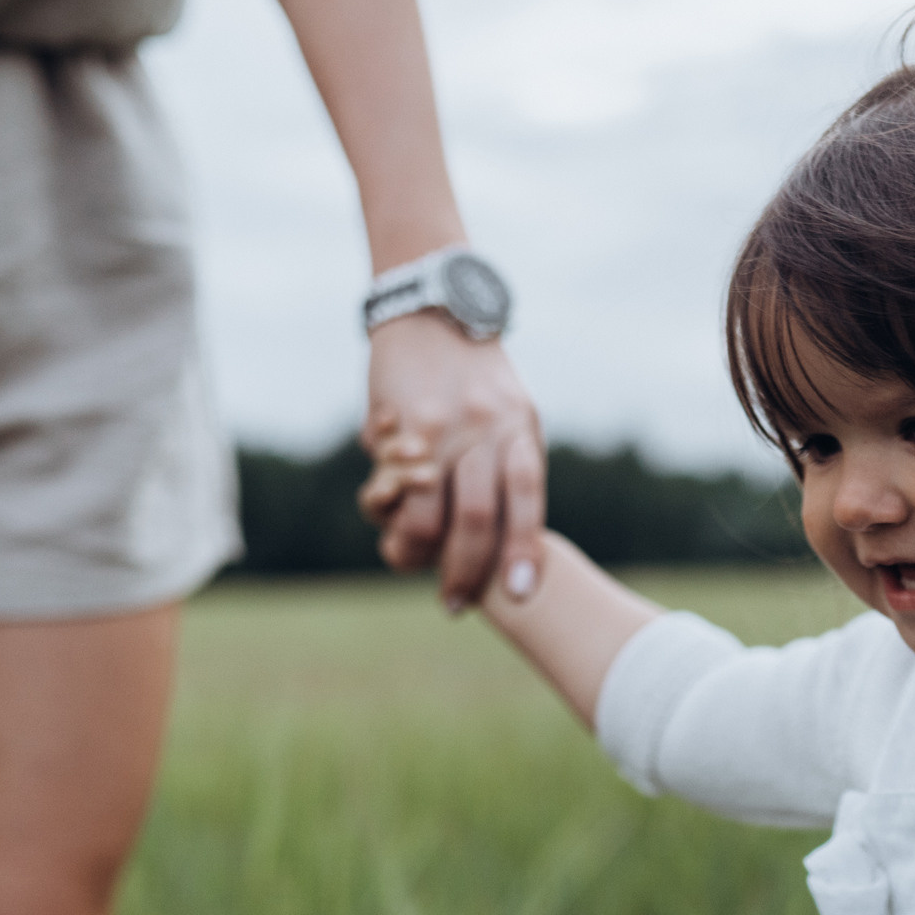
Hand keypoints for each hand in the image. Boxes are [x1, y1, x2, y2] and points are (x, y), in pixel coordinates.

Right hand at [356, 310, 543, 608]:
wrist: (430, 311)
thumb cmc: (474, 375)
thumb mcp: (511, 414)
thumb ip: (512, 467)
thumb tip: (509, 540)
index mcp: (519, 429)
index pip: (527, 498)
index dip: (524, 550)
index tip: (520, 593)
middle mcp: (484, 428)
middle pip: (477, 517)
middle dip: (466, 571)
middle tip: (456, 603)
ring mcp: (438, 427)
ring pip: (425, 515)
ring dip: (417, 553)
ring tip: (412, 561)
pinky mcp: (397, 426)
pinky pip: (389, 487)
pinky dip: (387, 512)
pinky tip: (388, 513)